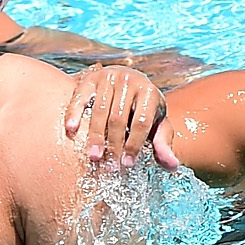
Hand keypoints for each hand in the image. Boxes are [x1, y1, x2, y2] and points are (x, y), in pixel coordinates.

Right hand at [64, 64, 179, 170]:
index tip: (127, 163)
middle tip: (109, 167)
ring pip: (99, 111)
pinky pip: (80, 97)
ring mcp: (109, 78)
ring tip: (93, 157)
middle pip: (119, 118)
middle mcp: (130, 81)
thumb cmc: (144, 108)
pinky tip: (71, 130)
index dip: (134, 144)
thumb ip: (163, 144)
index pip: (142, 122)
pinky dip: (74, 113)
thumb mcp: (158, 123)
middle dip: (114, 145)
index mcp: (150, 93)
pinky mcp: (91, 78)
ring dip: (95, 136)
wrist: (130, 80)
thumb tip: (173, 166)